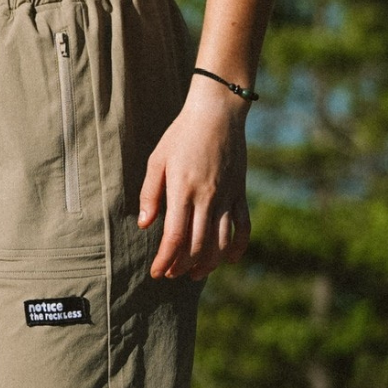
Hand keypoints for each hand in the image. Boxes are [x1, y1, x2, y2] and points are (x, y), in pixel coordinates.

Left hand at [138, 81, 251, 278]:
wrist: (217, 113)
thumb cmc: (181, 134)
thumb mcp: (157, 160)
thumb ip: (150, 194)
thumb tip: (145, 225)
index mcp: (183, 190)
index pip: (174, 237)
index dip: (165, 260)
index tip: (157, 272)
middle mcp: (207, 197)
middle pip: (198, 246)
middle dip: (183, 266)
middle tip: (172, 273)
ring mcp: (227, 196)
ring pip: (221, 242)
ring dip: (208, 263)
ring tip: (195, 272)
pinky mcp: (240, 193)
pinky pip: (243, 227)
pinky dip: (238, 247)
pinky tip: (228, 259)